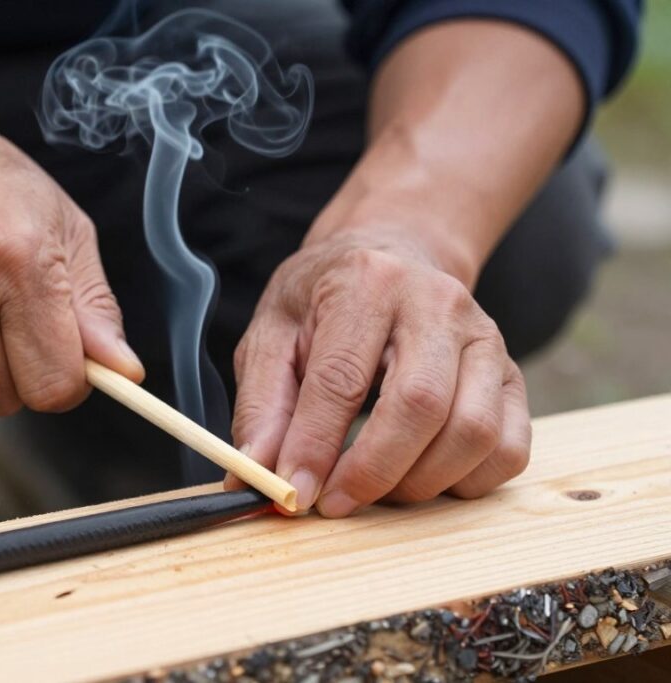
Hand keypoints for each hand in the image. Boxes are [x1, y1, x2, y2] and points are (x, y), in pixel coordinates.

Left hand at [229, 227, 529, 515]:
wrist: (393, 257)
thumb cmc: (325, 301)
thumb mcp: (273, 335)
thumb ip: (262, 405)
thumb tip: (255, 474)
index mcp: (366, 283)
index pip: (342, 378)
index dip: (316, 446)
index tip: (295, 493)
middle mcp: (437, 305)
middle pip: (420, 406)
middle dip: (372, 472)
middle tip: (335, 502)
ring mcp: (485, 339)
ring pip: (473, 432)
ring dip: (418, 482)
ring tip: (374, 487)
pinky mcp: (513, 375)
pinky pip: (509, 449)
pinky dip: (466, 482)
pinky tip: (423, 475)